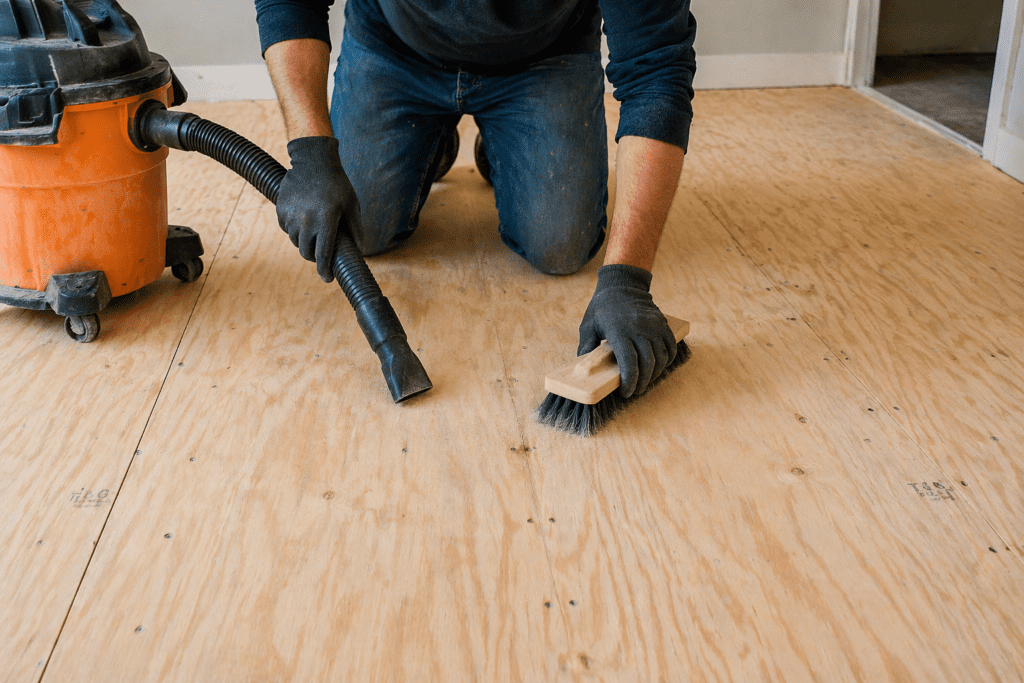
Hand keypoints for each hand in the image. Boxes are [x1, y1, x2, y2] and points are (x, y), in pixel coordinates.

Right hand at [277, 136, 360, 281]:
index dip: (325, 270)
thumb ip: (356, 229)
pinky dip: (294, 230)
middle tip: (321, 254)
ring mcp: (291, 216)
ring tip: (314, 231)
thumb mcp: (351, 205)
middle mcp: (306, 221)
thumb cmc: (337, 183)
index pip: (324, 255)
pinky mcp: (281, 210)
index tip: (328, 279)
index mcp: (326, 221)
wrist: (313, 160)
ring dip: (305, 242)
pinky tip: (303, 219)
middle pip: (307, 253)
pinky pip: (287, 229)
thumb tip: (359, 250)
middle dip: (314, 258)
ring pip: (296, 242)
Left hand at [578, 264, 676, 397]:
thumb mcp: (588, 325)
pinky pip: (670, 347)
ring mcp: (653, 326)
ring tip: (645, 381)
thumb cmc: (602, 308)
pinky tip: (658, 367)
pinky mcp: (662, 324)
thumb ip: (586, 347)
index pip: (629, 362)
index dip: (629, 381)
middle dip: (642, 382)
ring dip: (654, 374)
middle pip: (648, 363)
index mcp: (619, 331)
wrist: (622, 285)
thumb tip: (583, 370)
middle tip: (635, 391)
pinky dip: (667, 360)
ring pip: (661, 358)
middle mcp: (639, 329)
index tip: (625, 393)